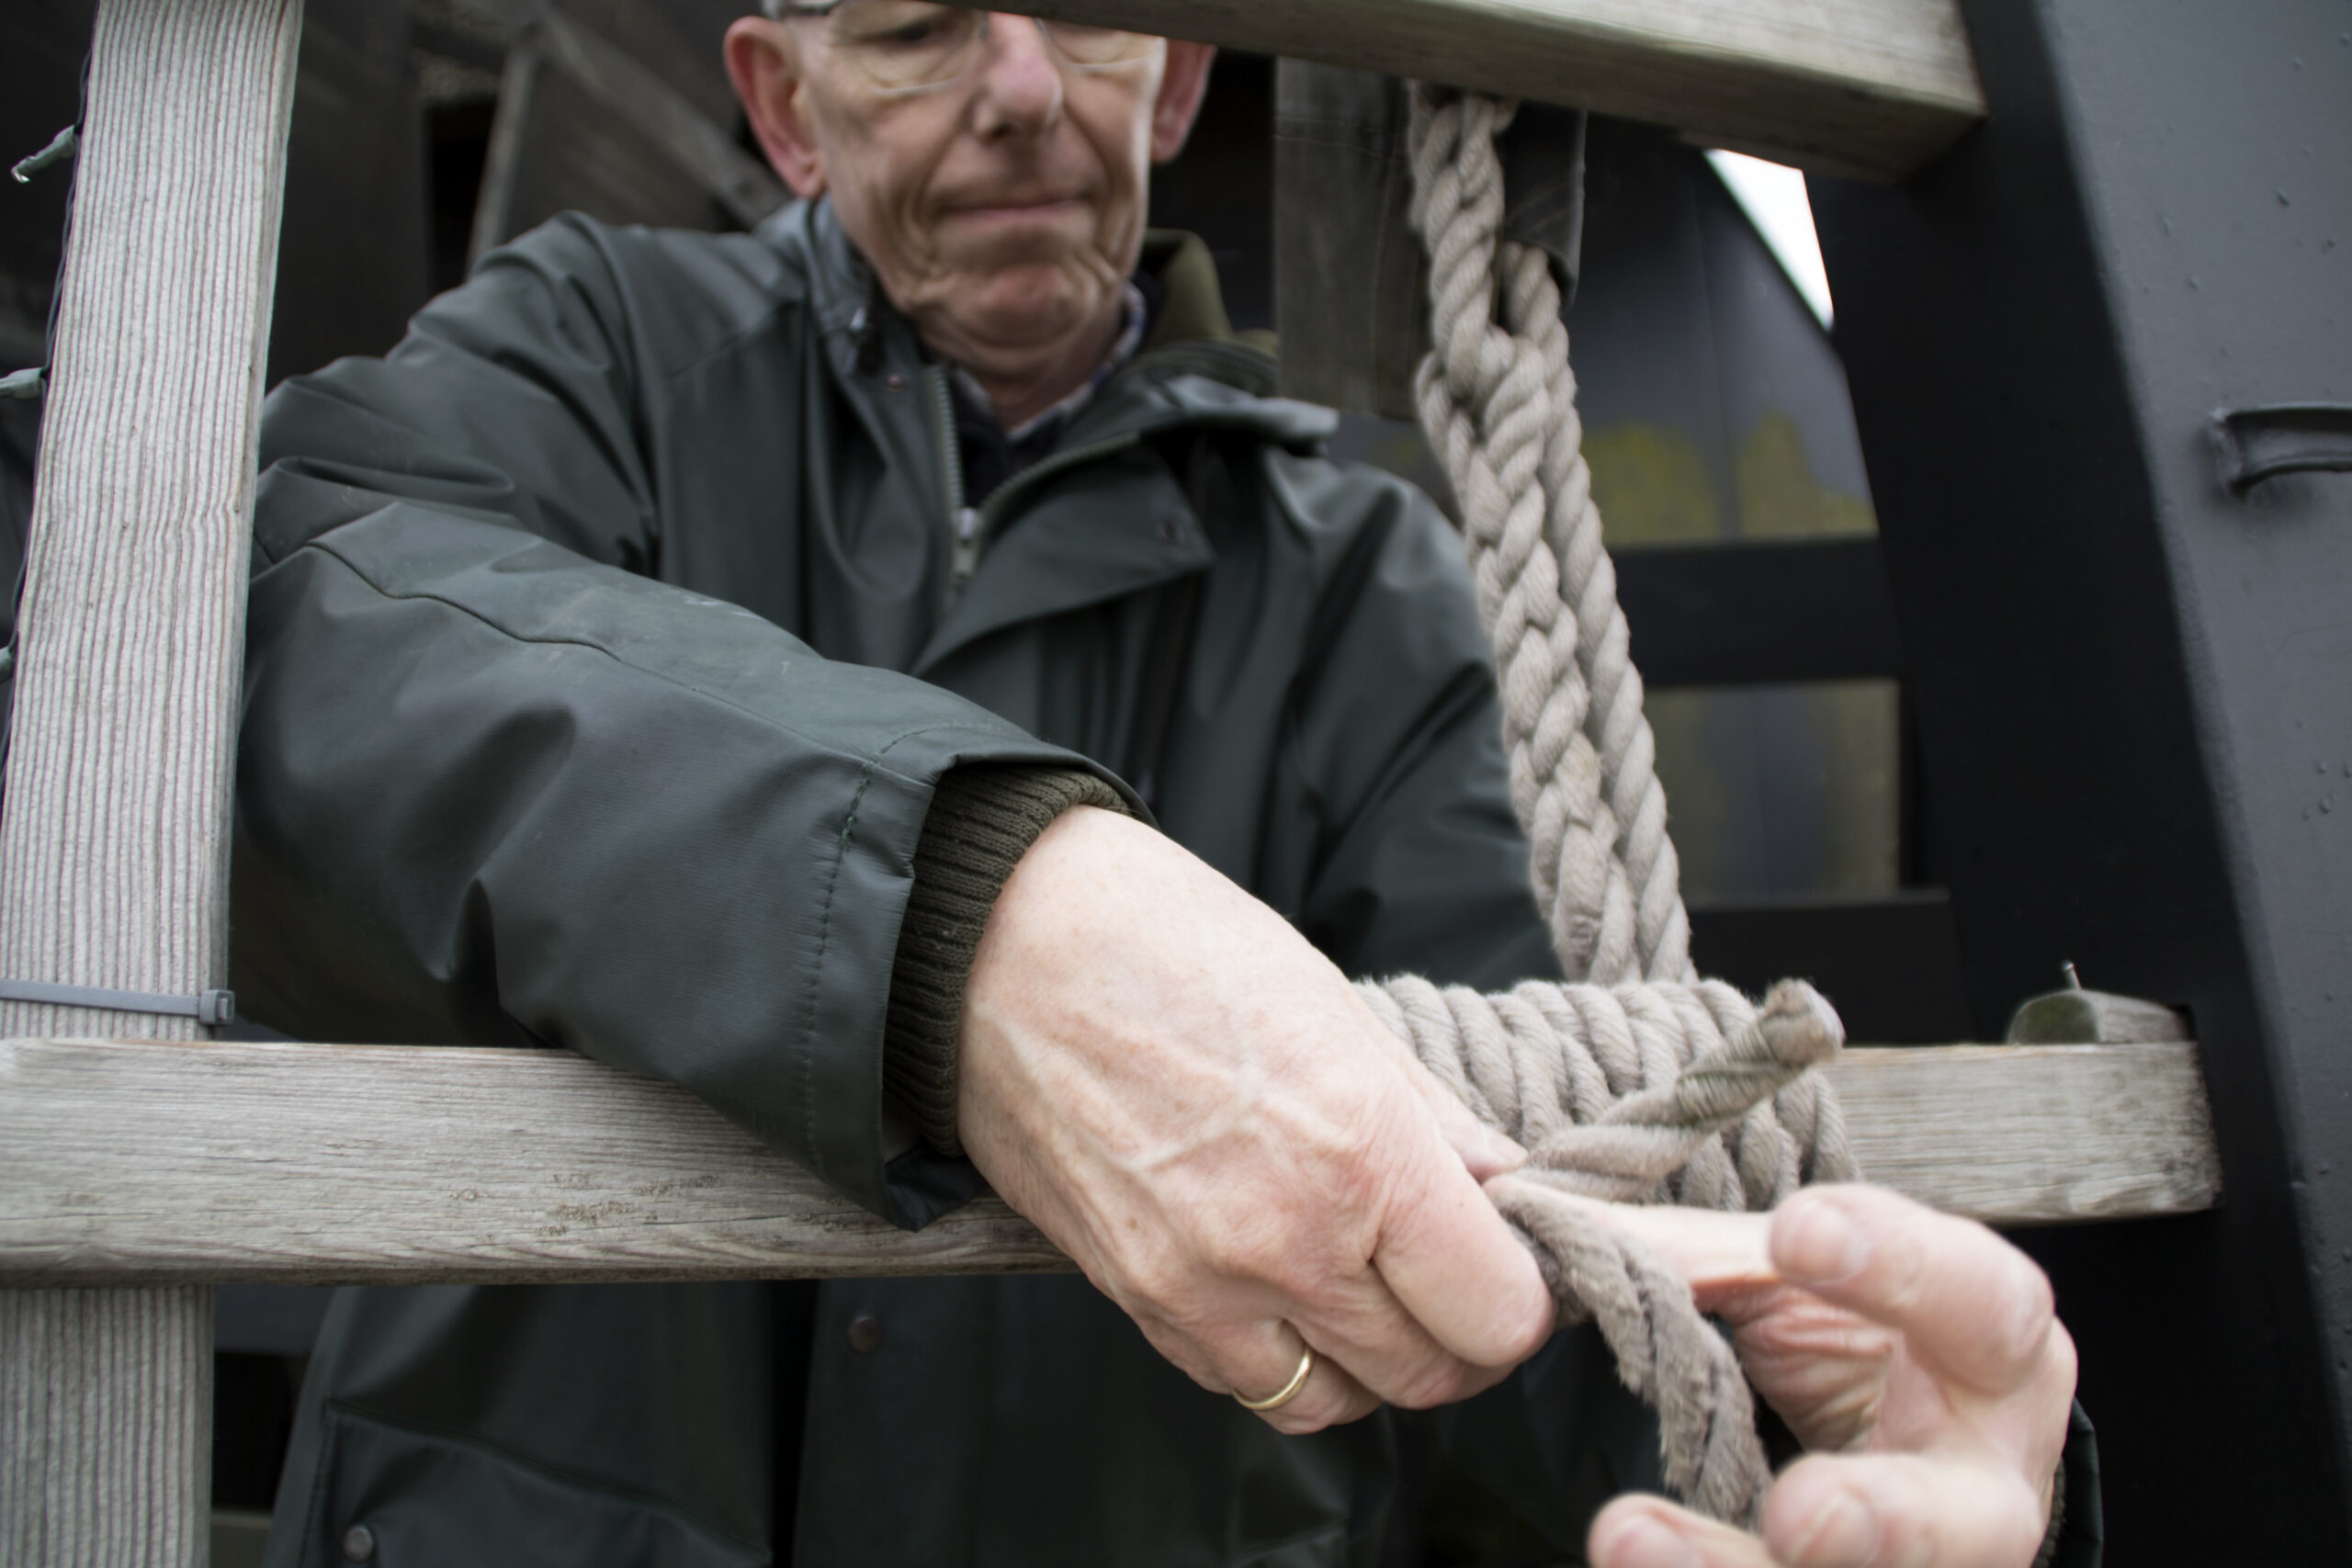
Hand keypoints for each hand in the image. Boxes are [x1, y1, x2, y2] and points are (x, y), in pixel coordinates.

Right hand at [957, 805, 1555, 1431]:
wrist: (1001, 945)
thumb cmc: (1170, 941)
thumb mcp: (1334, 1005)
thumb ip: (1432, 1118)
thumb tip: (1506, 1185)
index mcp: (1360, 1154)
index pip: (1498, 1314)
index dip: (1524, 1296)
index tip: (1514, 1262)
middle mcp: (1287, 1242)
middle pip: (1428, 1373)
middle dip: (1462, 1338)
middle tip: (1456, 1280)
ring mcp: (1200, 1285)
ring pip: (1333, 1401)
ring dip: (1369, 1364)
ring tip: (1369, 1293)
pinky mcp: (1132, 1298)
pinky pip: (1238, 1381)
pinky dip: (1279, 1358)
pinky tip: (1282, 1289)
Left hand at [1556, 1183, 2075, 1567]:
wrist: (1863, 1460)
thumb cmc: (1839, 1329)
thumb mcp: (1785, 1279)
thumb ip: (1693, 1257)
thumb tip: (1551, 1224)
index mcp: (1993, 1346)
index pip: (1979, 1298)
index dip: (1900, 1264)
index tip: (1795, 1230)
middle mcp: (1987, 1483)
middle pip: (1965, 1522)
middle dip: (1882, 1521)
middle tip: (1798, 1514)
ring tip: (1626, 1538)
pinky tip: (1633, 1560)